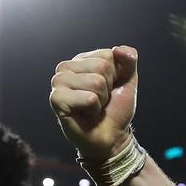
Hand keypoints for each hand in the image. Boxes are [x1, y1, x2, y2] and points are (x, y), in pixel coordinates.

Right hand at [49, 45, 138, 160]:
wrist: (111, 136)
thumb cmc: (115, 109)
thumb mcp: (128, 80)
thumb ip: (128, 60)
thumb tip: (118, 49)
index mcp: (81, 60)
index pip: (108, 55)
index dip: (116, 75)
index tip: (109, 88)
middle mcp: (65, 68)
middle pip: (102, 67)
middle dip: (108, 88)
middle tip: (101, 101)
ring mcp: (58, 83)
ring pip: (96, 82)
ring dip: (101, 100)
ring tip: (93, 107)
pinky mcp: (56, 100)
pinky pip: (89, 98)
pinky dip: (94, 109)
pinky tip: (86, 114)